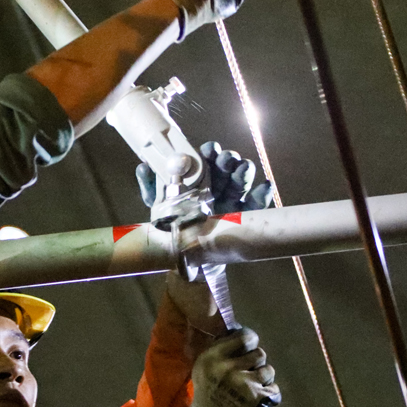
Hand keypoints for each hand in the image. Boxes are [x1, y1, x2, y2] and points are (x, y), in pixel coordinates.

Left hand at [134, 141, 271, 213]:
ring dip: (244, 172)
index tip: (209, 150)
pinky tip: (264, 186)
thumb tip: (143, 167)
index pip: (206, 161)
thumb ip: (151, 188)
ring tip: (244, 167)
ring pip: (241, 182)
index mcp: (199, 180)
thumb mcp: (159, 207)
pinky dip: (261, 194)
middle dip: (227, 160)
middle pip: (225, 168)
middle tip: (226, 158)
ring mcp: (232, 201)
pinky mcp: (244, 216)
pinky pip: (256, 205)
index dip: (209, 153)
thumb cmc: (174, 226)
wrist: (187, 257)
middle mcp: (217, 186)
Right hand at [180, 327, 280, 406]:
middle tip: (247, 372)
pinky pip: (274, 389)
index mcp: (214, 357)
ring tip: (252, 387)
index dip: (249, 341)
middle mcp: (230, 368)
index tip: (247, 347)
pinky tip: (257, 399)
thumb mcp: (202, 367)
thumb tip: (241, 336)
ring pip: (268, 370)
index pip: (244, 337)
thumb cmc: (206, 394)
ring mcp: (247, 384)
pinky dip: (268, 394)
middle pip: (259, 353)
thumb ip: (220, 350)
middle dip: (255, 362)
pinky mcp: (259, 400)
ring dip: (262, 378)